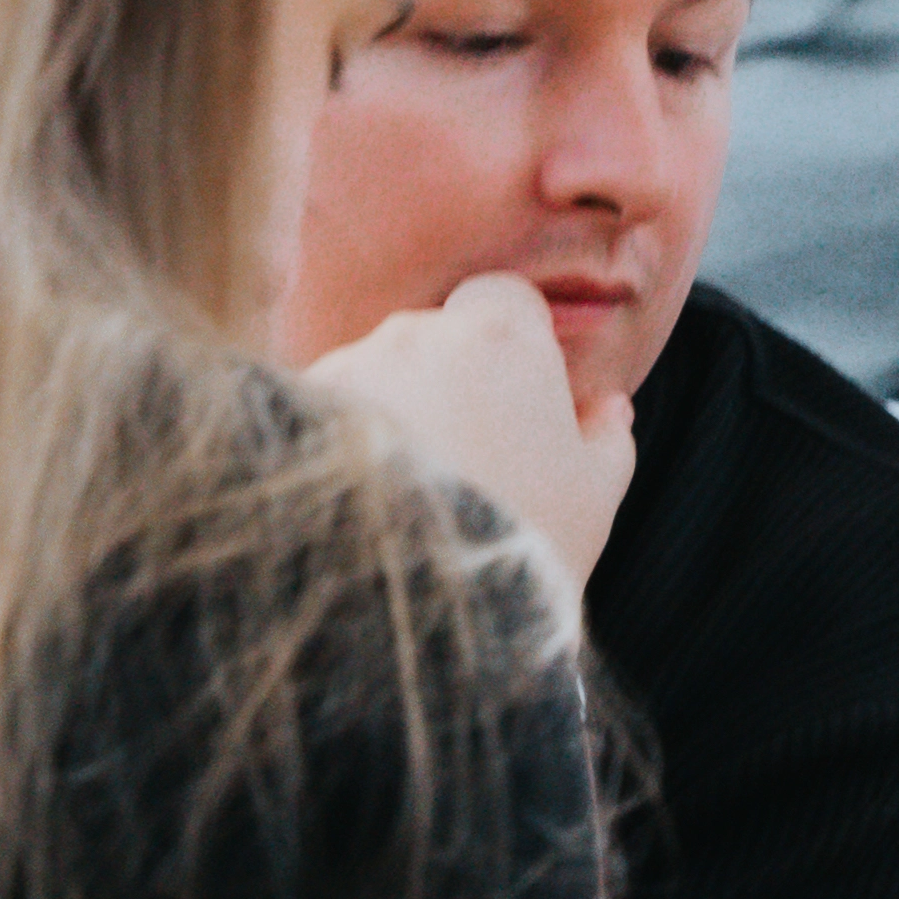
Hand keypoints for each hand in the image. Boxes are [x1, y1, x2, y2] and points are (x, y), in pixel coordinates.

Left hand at [303, 275, 633, 581]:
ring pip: (378, 375)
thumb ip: (606, 438)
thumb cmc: (521, 541)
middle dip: (452, 380)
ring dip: (395, 413)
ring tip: (412, 492)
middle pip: (437, 336)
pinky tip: (366, 502)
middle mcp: (416, 333)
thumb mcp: (594, 497)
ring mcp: (345, 369)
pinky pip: (326, 415)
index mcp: (502, 337)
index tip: (523, 391)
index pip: (504, 296)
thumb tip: (607, 408)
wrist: (409, 602)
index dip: (516, 341)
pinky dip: (345, 445)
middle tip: (471, 456)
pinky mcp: (292, 412)